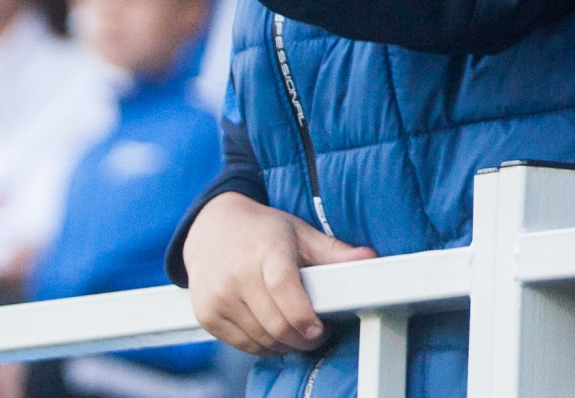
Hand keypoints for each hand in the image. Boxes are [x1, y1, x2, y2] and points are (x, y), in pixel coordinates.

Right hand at [184, 193, 376, 354]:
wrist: (210, 228)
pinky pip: (243, 344)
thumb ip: (333, 251)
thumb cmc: (262, 231)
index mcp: (266, 249)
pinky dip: (263, 345)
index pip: (283, 289)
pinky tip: (272, 330)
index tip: (320, 330)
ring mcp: (218, 296)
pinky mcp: (206, 314)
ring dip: (284, 343)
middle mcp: (237, 273)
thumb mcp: (299, 233)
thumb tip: (368, 258)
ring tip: (296, 329)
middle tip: (317, 332)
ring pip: (261, 339)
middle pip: (275, 323)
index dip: (303, 317)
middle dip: (303, 337)